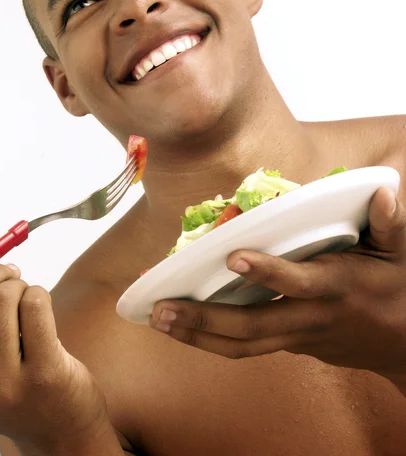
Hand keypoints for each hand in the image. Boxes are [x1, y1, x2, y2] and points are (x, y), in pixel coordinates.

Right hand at [0, 263, 109, 452]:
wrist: (62, 437)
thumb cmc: (23, 393)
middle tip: (14, 276)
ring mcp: (6, 383)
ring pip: (6, 298)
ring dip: (22, 287)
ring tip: (31, 301)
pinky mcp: (44, 372)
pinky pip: (35, 306)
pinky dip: (39, 294)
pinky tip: (44, 308)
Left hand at [150, 187, 405, 377]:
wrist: (402, 345)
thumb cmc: (396, 289)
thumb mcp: (398, 254)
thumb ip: (389, 224)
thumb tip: (383, 190)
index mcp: (336, 287)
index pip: (298, 282)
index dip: (267, 272)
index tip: (233, 255)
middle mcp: (311, 317)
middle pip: (253, 327)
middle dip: (205, 320)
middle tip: (162, 307)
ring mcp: (296, 337)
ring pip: (243, 346)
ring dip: (198, 336)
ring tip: (158, 319)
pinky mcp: (289, 345)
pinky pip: (246, 348)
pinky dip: (211, 340)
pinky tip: (181, 327)